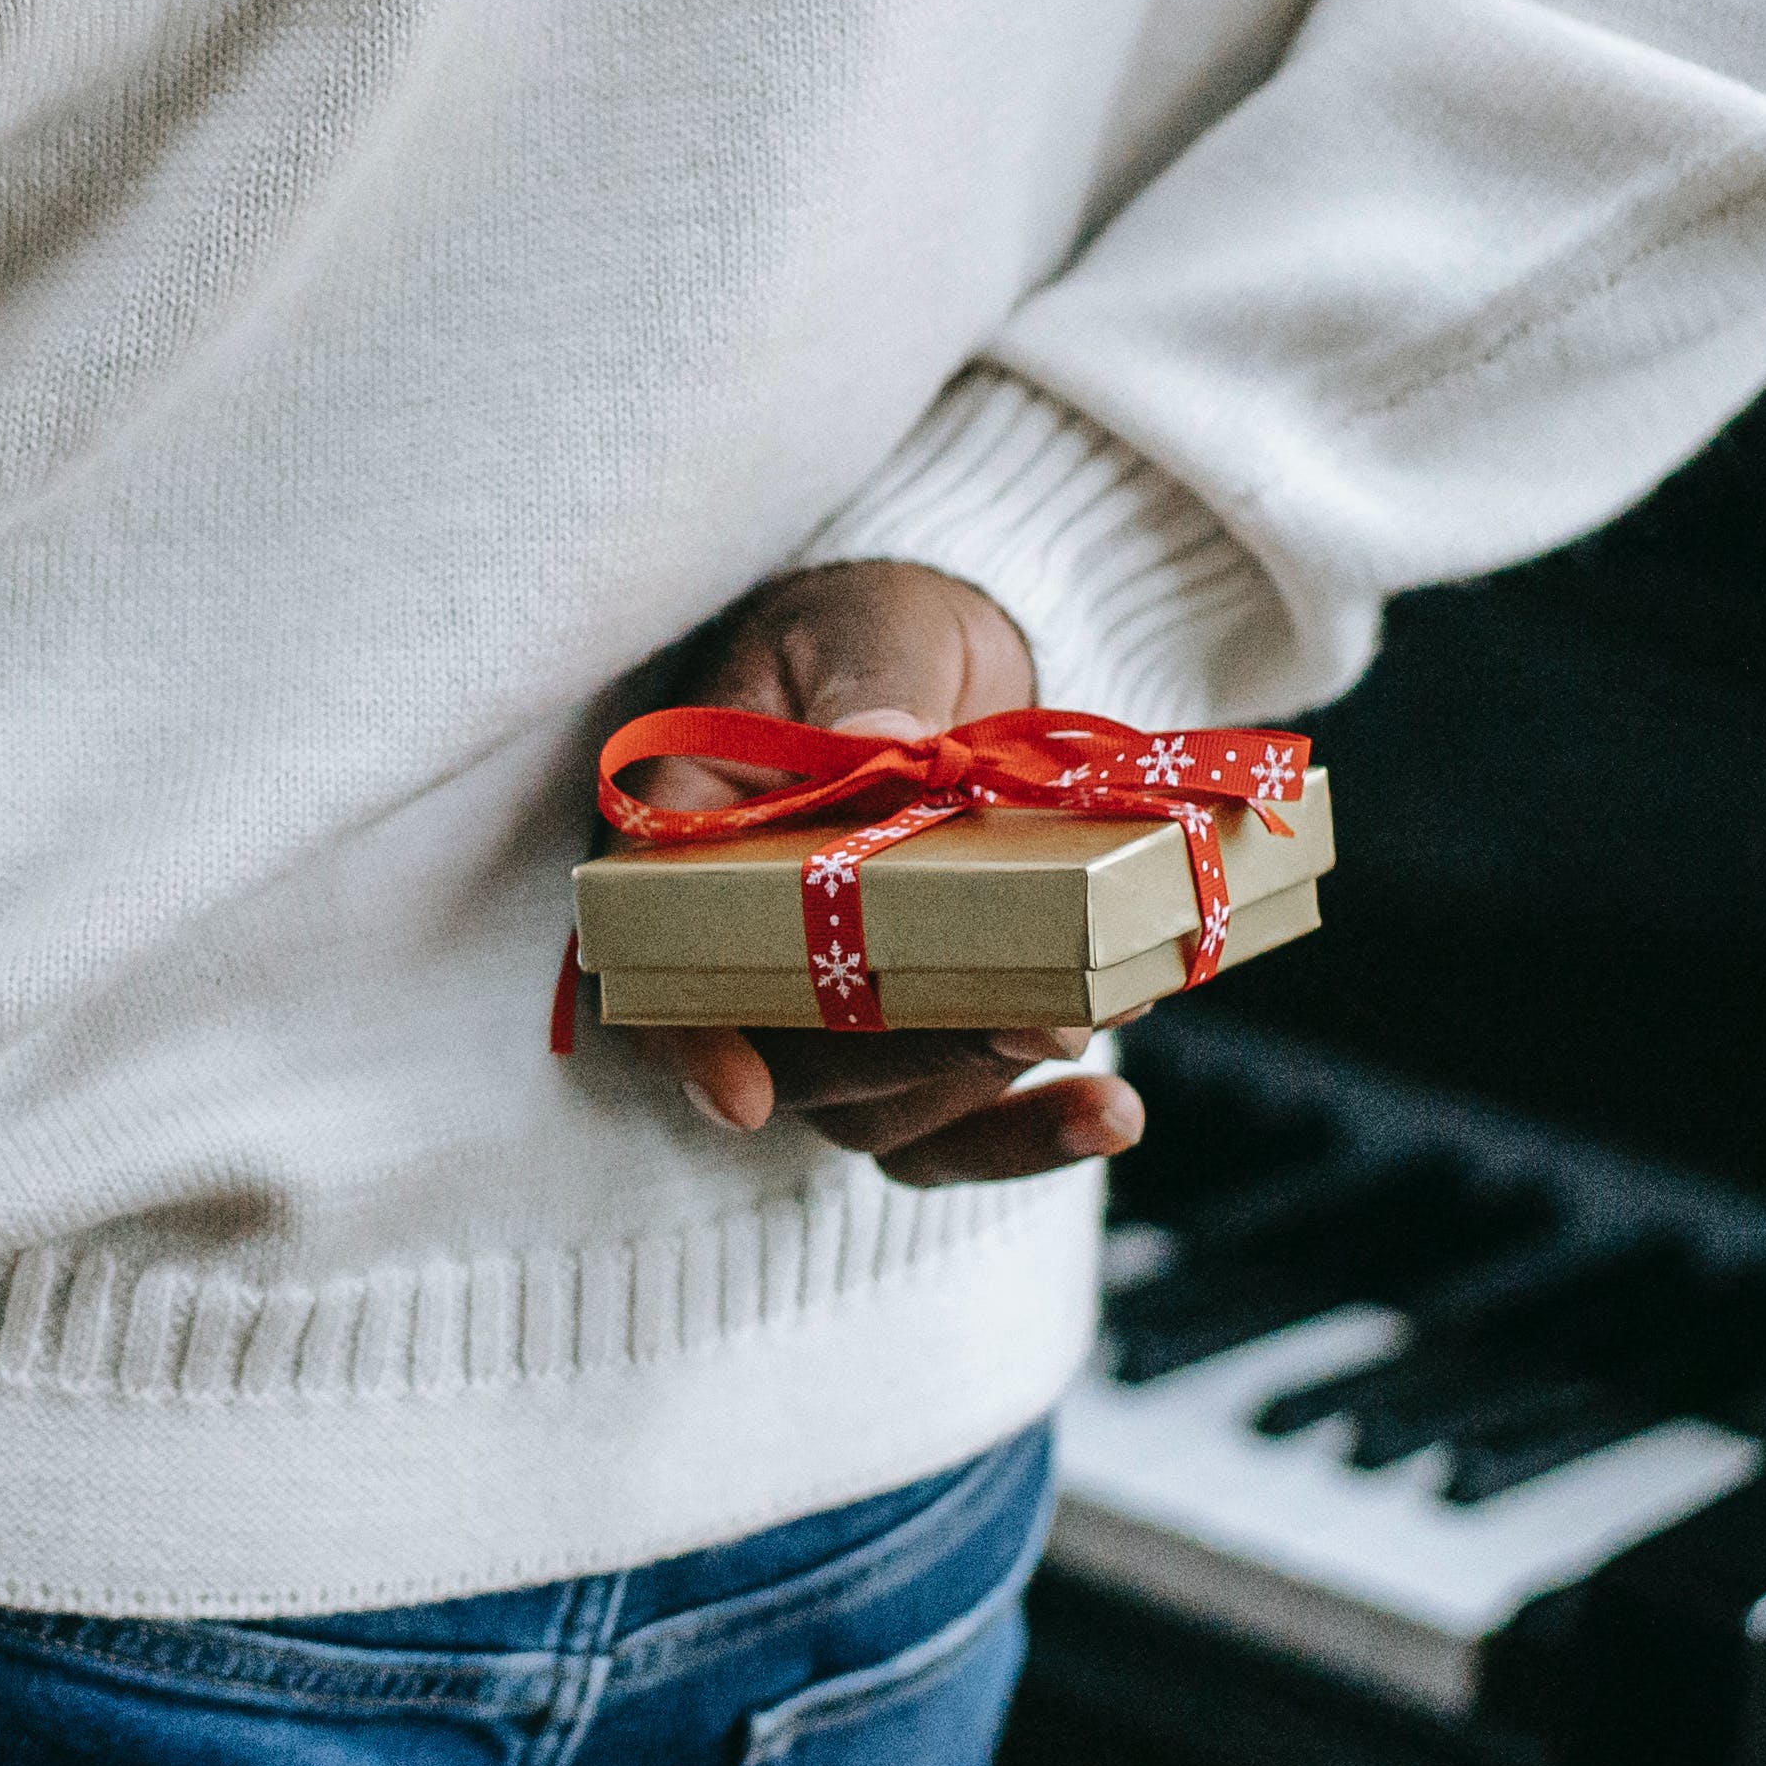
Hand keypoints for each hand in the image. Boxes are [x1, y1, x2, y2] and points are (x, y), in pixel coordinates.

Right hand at [620, 560, 1145, 1189]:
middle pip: (787, 1056)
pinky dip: (1028, 1138)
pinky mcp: (917, 1040)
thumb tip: (876, 740)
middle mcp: (742, 947)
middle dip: (911, 1050)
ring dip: (981, 1080)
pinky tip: (1113, 1113)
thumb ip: (868, 684)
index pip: (652, 955)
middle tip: (1035, 1015)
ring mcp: (829, 1011)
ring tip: (1093, 1016)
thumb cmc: (874, 627)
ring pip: (873, 1109)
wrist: (951, 658)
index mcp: (689, 839)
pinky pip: (948, 1133)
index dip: (687, 1038)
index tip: (741, 1097)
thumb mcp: (869, 627)